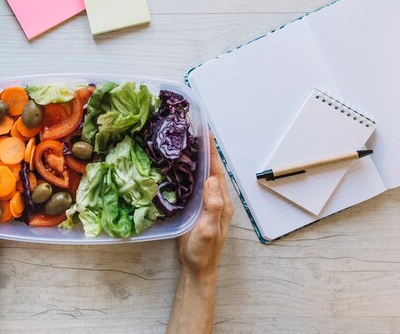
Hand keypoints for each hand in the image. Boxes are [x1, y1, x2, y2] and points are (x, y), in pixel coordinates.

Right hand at [177, 133, 233, 276]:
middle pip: (210, 169)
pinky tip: (177, 166)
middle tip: (192, 131)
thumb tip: (211, 179)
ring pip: (201, 175)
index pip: (217, 171)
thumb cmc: (204, 251)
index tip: (206, 133)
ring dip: (195, 159)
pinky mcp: (195, 208)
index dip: (212, 152)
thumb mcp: (209, 230)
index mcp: (222, 202)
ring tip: (184, 143)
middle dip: (204, 150)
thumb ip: (213, 206)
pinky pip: (192, 185)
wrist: (196, 268)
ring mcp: (205, 203)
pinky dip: (187, 173)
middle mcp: (216, 199)